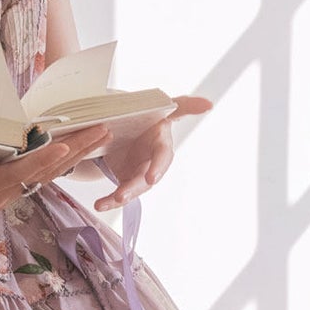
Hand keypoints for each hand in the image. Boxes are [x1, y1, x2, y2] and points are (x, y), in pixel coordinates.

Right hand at [0, 121, 114, 227]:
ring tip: (97, 136)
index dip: (45, 158)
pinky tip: (69, 149)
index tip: (67, 144)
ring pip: (42, 175)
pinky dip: (54, 160)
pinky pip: (32, 174)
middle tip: (102, 130)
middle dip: (73, 152)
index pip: (20, 172)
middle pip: (42, 173)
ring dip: (71, 156)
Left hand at [90, 95, 213, 210]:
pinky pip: (120, 193)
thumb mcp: (159, 107)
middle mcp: (154, 160)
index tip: (151, 178)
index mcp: (161, 140)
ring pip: (136, 187)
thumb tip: (208, 104)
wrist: (129, 126)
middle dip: (137, 186)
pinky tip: (100, 205)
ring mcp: (143, 172)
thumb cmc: (148, 117)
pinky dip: (110, 200)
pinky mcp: (130, 180)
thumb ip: (185, 105)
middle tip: (125, 194)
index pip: (163, 154)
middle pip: (148, 175)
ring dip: (124, 194)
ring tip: (111, 201)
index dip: (157, 166)